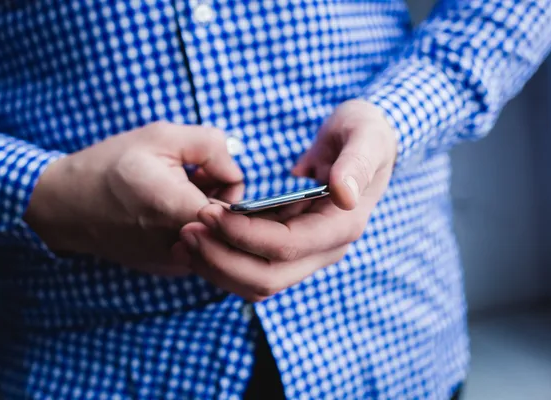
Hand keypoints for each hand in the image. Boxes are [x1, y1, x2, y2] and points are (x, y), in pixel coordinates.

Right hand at [24, 121, 242, 274]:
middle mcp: (182, 245)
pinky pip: (203, 245)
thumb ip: (211, 145)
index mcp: (179, 211)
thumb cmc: (110, 167)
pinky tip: (170, 210)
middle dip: (222, 194)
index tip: (210, 170)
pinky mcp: (170, 268)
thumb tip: (236, 167)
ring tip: (178, 189)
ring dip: (209, 210)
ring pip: (219, 235)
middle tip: (194, 174)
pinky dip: (196, 225)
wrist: (66, 206)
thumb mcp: (161, 136)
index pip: (239, 210)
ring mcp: (176, 262)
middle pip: (232, 223)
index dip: (231, 183)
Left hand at [180, 100, 396, 299]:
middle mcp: (325, 249)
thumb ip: (357, 164)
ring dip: (217, 266)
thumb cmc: (364, 133)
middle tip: (186, 230)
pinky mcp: (289, 248)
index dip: (244, 235)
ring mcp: (307, 253)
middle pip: (267, 277)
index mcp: (341, 226)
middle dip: (222, 258)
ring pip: (256, 282)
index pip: (286, 245)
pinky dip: (222, 262)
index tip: (209, 212)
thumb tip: (344, 196)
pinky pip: (252, 269)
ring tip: (184, 237)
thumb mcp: (366, 135)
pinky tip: (198, 242)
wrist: (363, 142)